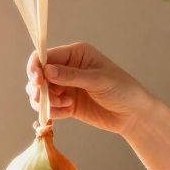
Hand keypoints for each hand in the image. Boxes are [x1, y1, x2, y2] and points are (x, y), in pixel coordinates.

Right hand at [26, 42, 153, 135]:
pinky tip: (66, 112)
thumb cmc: (122, 90)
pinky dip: (51, 111)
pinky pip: (49, 107)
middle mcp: (68, 69)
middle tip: (43, 97)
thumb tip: (46, 70)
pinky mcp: (67, 105)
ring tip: (64, 104)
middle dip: (38, 87)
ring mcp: (66, 87)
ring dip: (44, 100)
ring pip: (40, 92)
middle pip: (39, 75)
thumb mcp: (98, 80)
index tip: (36, 80)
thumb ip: (71, 76)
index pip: (46, 56)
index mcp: (76, 54)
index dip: (36, 67)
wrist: (133, 115)